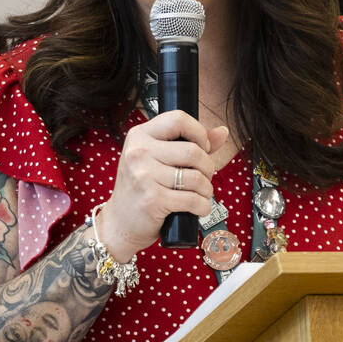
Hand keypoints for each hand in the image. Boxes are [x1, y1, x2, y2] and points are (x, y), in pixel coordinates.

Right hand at [98, 110, 229, 260]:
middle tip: (203, 177)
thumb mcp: (158, 159)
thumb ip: (191, 143)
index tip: (202, 148)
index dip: (199, 133)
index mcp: (140, 135)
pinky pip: (192, 199)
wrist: (120, 223)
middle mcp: (139, 152)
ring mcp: (144, 175)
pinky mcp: (152, 199)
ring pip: (196, 177)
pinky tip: (198, 208)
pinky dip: (202, 206)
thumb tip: (222, 132)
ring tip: (201, 194)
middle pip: (193, 151)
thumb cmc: (142, 188)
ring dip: (207, 189)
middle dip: (208, 167)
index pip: (178, 119)